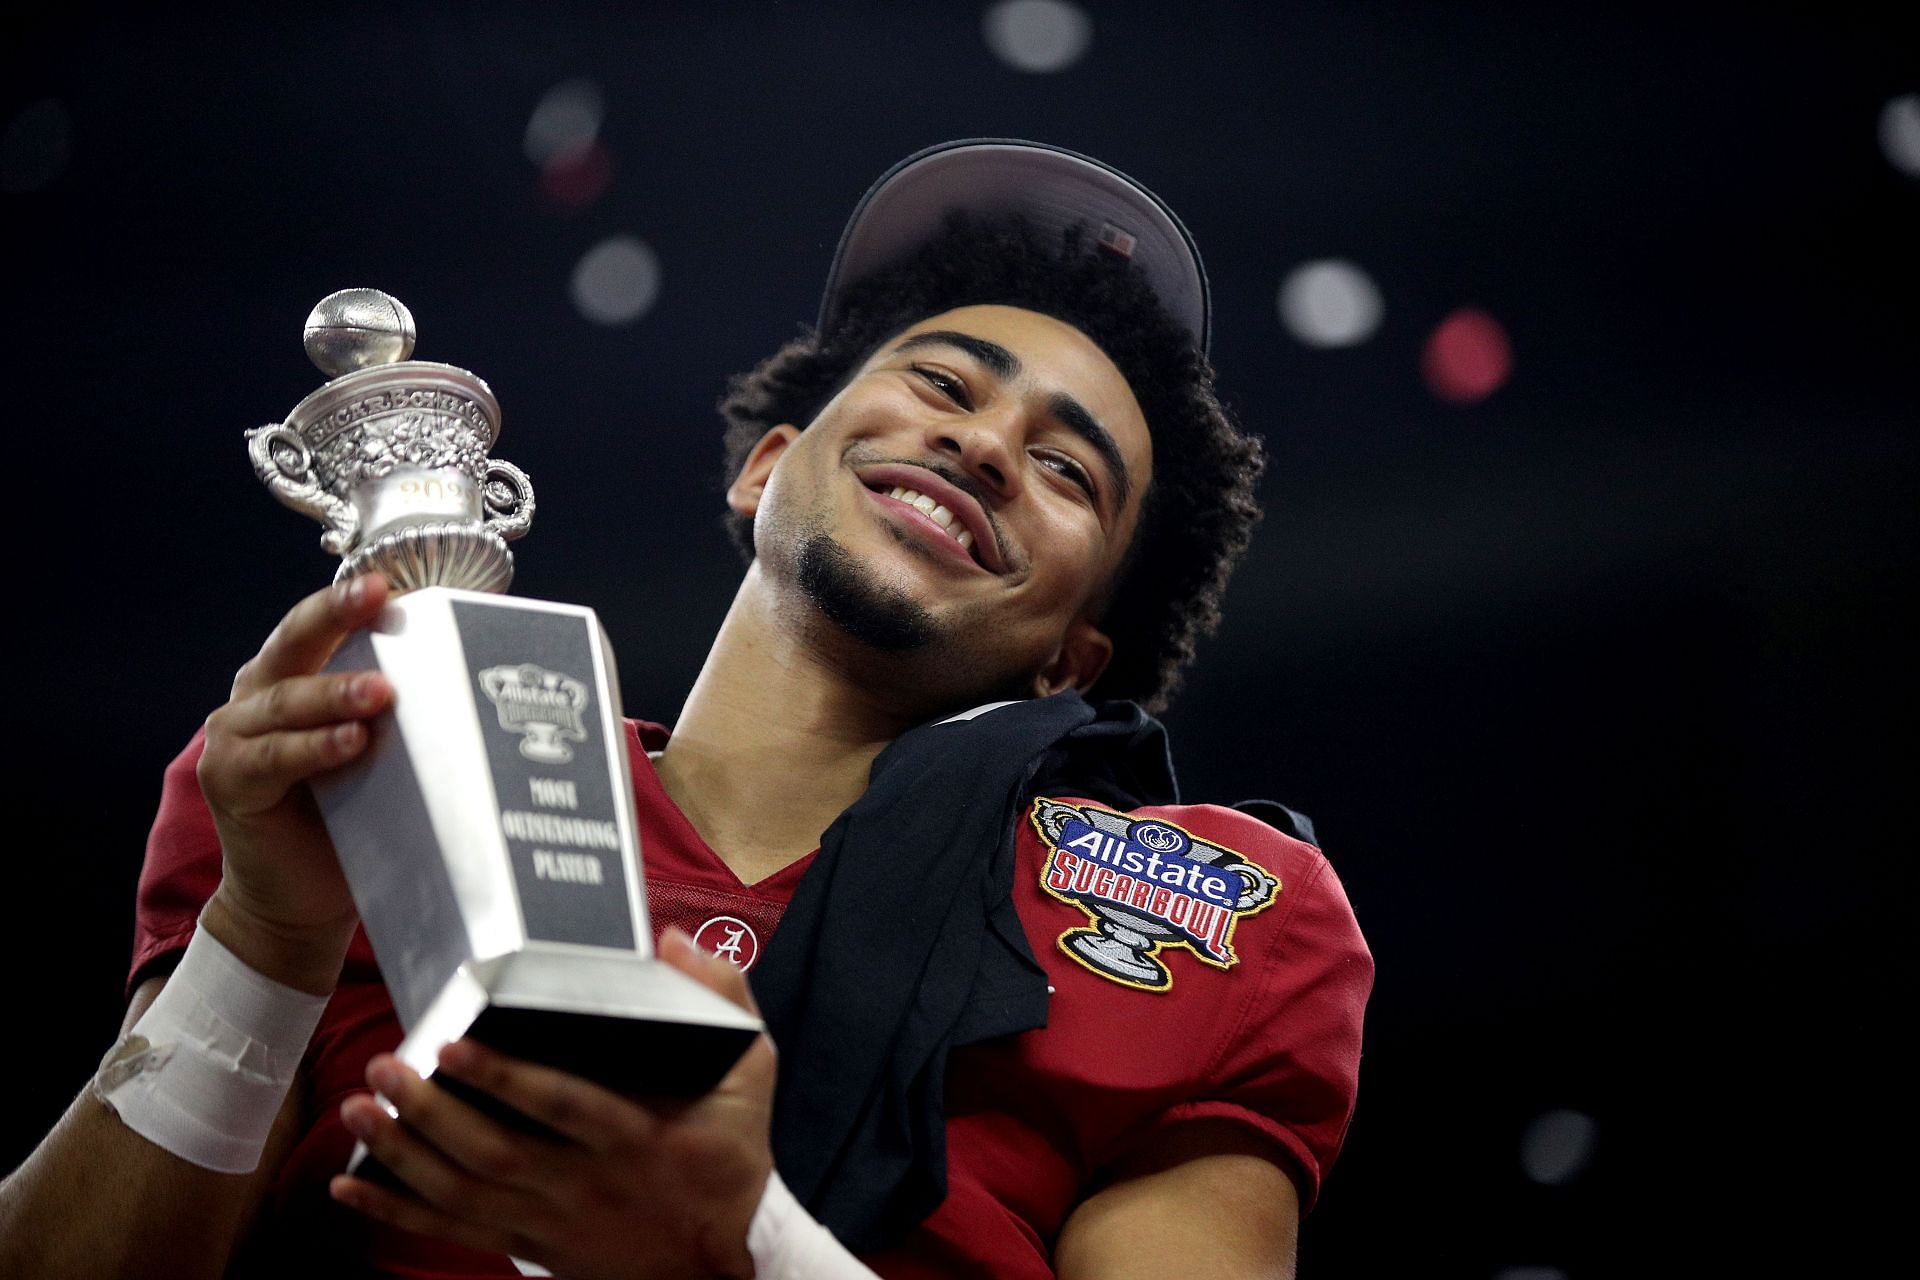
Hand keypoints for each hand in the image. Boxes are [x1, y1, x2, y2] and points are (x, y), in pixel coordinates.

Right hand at [196, 573, 394, 993]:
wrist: (302, 899)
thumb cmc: (353, 818)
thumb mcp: (383, 755)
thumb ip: (405, 716)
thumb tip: (482, 676)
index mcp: (296, 676)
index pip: (324, 625)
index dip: (353, 599)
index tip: (393, 578)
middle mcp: (258, 694)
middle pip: (295, 641)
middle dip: (336, 614)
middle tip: (378, 595)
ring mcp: (236, 735)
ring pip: (286, 700)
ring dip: (335, 693)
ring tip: (380, 693)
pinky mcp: (228, 780)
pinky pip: (274, 757)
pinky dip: (313, 748)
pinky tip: (350, 743)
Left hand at [331, 930, 778, 1279]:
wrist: (728, 1265)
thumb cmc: (734, 1161)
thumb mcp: (751, 1074)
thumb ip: (723, 1000)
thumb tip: (673, 940)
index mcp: (638, 1136)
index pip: (562, 1105)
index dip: (505, 1079)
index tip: (454, 1044)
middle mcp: (587, 1182)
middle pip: (494, 1151)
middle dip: (430, 1111)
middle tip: (383, 1067)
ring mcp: (553, 1220)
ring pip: (464, 1192)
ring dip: (403, 1153)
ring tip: (357, 1109)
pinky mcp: (532, 1245)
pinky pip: (455, 1230)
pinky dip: (398, 1210)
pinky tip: (350, 1186)